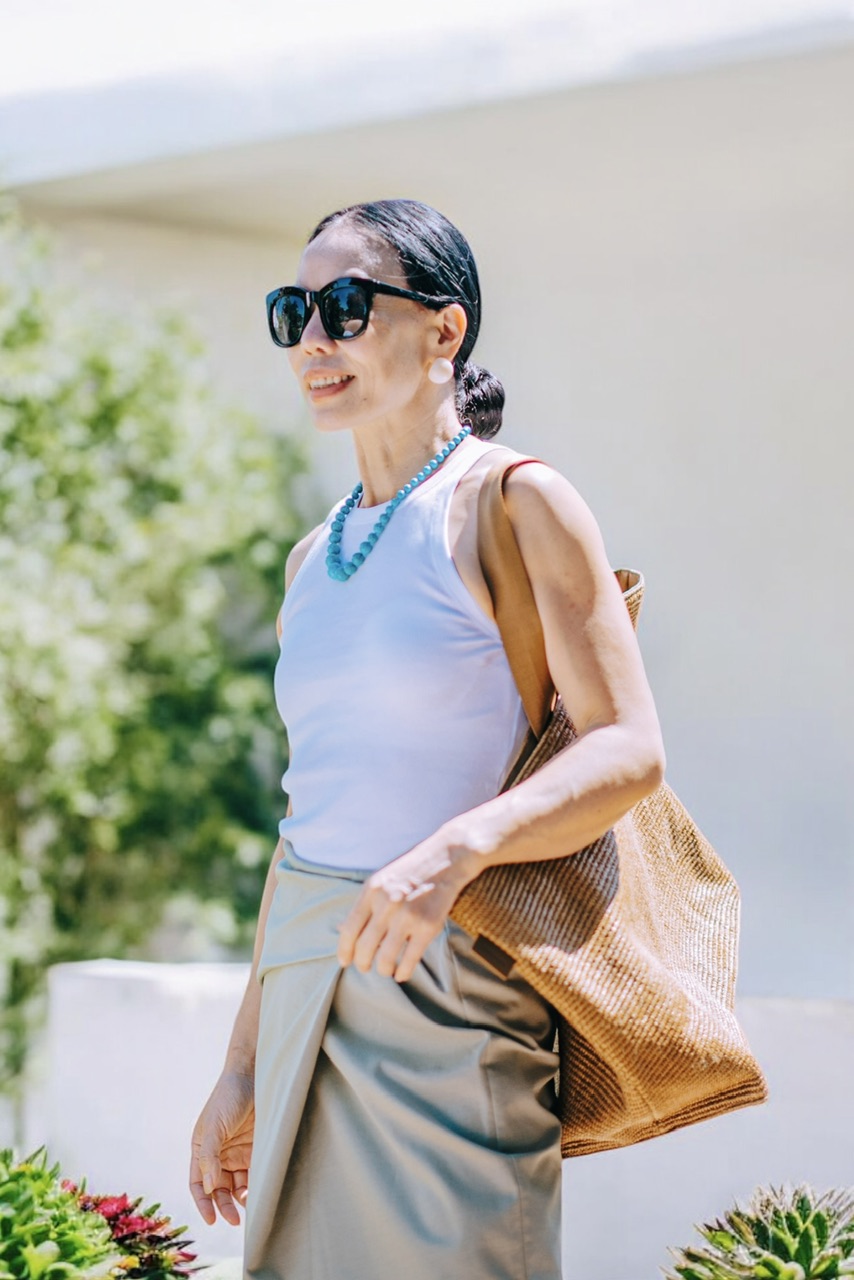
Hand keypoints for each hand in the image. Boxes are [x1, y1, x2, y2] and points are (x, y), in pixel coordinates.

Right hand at [190, 1070, 254, 1225]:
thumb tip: (209, 1188)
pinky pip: (254, 1174)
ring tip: (251, 1205)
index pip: (198, 1184)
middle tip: (234, 1220)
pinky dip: (256, 1185)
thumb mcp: (214, 1126)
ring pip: (237, 1186)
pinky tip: (261, 1191)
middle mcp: (219, 1155)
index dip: (203, 1203)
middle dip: (224, 1206)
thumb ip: (210, 1156)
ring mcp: (237, 1153)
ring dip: (242, 1199)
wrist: (255, 1074)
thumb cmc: (228, 1096)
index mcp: (202, 1149)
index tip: (212, 1221)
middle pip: (218, 1190)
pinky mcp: (256, 1149)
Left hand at [336, 829, 477, 982]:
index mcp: (372, 891)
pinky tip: (401, 974)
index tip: (345, 961)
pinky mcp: (428, 926)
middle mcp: (386, 903)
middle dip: (362, 963)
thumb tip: (340, 930)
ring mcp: (407, 915)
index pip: (349, 929)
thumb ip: (364, 904)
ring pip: (385, 957)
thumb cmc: (410, 871)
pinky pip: (410, 959)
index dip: (344, 950)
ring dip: (382, 969)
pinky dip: (403, 972)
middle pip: (364, 947)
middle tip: (364, 967)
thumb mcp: (381, 880)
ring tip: (385, 969)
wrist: (445, 858)